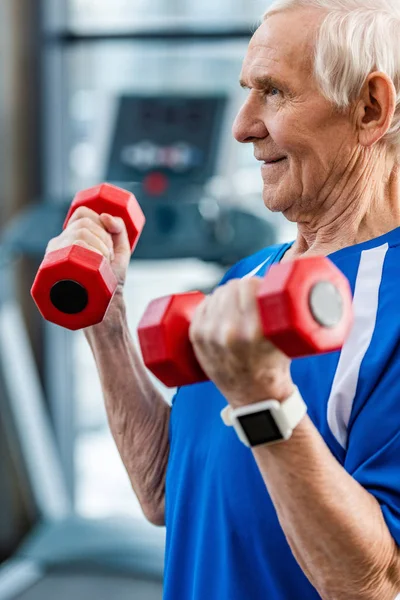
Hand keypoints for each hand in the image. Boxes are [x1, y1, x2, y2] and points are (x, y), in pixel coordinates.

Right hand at [46, 207, 130, 287]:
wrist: (105, 307)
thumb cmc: (110, 280)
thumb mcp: (119, 250)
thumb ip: (118, 228)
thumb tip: (106, 215)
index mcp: (69, 238)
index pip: (81, 214)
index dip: (99, 220)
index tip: (109, 240)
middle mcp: (58, 245)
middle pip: (84, 224)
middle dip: (105, 237)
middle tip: (109, 257)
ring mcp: (55, 256)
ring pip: (81, 234)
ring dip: (101, 246)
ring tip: (104, 264)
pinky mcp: (56, 269)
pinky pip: (75, 247)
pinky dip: (93, 253)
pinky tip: (97, 265)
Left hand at [189, 277, 294, 408]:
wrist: (255, 399)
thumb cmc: (275, 368)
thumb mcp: (286, 341)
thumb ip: (286, 313)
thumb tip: (287, 281)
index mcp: (253, 332)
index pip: (248, 286)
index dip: (256, 282)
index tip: (261, 287)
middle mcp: (228, 332)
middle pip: (231, 288)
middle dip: (242, 287)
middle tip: (250, 294)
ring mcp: (209, 335)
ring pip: (216, 295)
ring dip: (226, 294)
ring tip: (236, 302)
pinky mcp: (197, 338)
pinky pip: (202, 307)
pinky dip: (210, 303)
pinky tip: (218, 305)